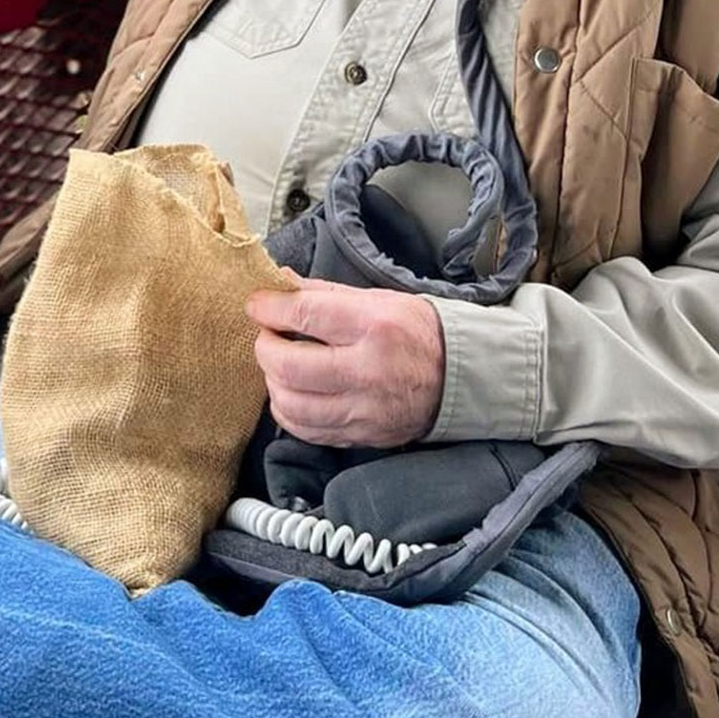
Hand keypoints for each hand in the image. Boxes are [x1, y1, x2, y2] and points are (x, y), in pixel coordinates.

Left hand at [245, 279, 444, 448]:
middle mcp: (369, 371)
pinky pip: (307, 431)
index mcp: (374, 326)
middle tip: (267, 335)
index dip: (269, 308)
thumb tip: (280, 282)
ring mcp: (365, 409)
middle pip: (289, 365)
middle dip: (264, 347)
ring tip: (279, 365)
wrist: (462, 378)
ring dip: (273, 381)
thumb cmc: (418, 333)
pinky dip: (288, 412)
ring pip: (292, 403)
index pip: (304, 314)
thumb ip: (323, 293)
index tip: (257, 305)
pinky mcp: (363, 435)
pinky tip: (292, 393)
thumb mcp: (377, 300)